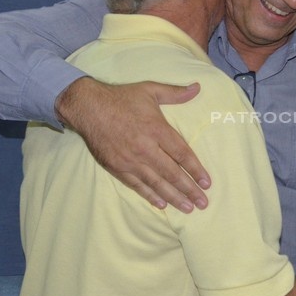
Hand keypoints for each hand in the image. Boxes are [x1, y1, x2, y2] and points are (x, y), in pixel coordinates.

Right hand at [56, 78, 210, 212]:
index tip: (207, 183)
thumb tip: (197, 88)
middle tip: (203, 203)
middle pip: (172, 173)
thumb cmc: (122, 98)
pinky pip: (137, 185)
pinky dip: (150, 195)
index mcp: (156, 129)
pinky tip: (162, 204)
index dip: (196, 170)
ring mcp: (130, 160)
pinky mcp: (117, 167)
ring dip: (174, 197)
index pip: (181, 154)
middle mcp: (145, 147)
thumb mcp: (150, 90)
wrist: (88, 107)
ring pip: (156, 183)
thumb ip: (175, 93)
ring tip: (188, 208)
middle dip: (189, 190)